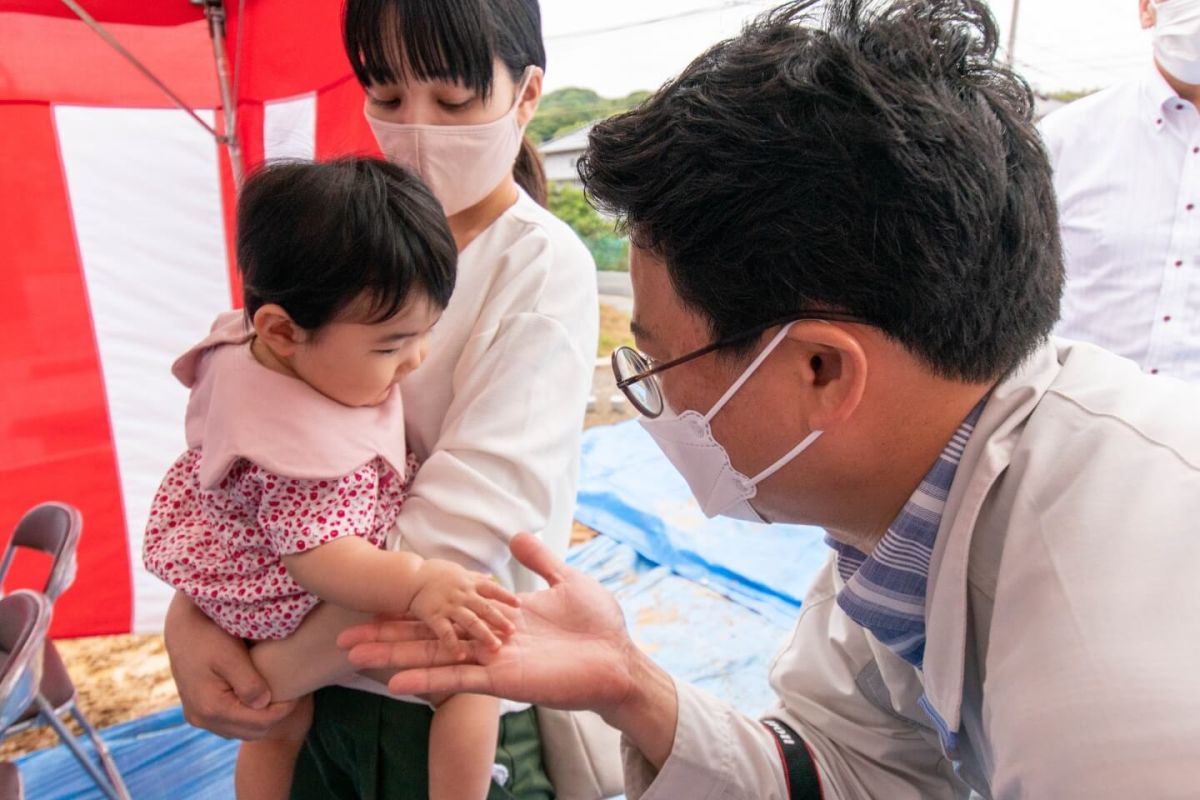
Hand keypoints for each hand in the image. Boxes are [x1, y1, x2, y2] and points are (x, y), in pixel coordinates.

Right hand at [164, 593, 297, 739]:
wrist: (182, 628)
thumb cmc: (209, 635)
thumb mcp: (231, 656)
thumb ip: (249, 683)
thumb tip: (265, 704)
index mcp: (211, 708)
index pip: (260, 723)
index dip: (284, 710)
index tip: (298, 694)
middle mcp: (202, 719)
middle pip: (252, 732)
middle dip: (275, 717)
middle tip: (291, 695)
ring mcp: (198, 718)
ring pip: (242, 732)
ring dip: (262, 719)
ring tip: (277, 696)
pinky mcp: (198, 712)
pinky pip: (230, 725)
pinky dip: (247, 717)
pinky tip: (258, 698)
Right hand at [342, 534, 641, 715]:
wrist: (620, 656)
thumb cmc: (598, 622)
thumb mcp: (565, 580)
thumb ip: (538, 561)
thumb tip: (516, 536)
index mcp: (497, 621)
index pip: (445, 616)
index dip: (412, 615)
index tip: (378, 610)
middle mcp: (486, 643)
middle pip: (427, 639)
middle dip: (386, 639)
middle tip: (346, 640)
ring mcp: (491, 663)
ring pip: (432, 658)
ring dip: (393, 657)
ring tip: (355, 656)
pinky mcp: (502, 680)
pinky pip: (459, 678)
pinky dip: (428, 679)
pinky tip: (396, 682)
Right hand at [409, 559, 518, 653]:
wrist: (409, 577)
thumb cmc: (434, 574)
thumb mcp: (458, 571)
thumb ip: (476, 578)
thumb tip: (492, 577)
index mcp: (469, 582)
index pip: (492, 588)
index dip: (505, 596)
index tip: (519, 605)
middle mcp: (462, 594)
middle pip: (485, 607)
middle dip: (500, 620)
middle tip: (513, 632)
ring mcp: (449, 606)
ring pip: (470, 621)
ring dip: (483, 634)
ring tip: (496, 647)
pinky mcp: (434, 616)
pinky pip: (445, 633)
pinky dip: (453, 644)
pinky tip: (461, 656)